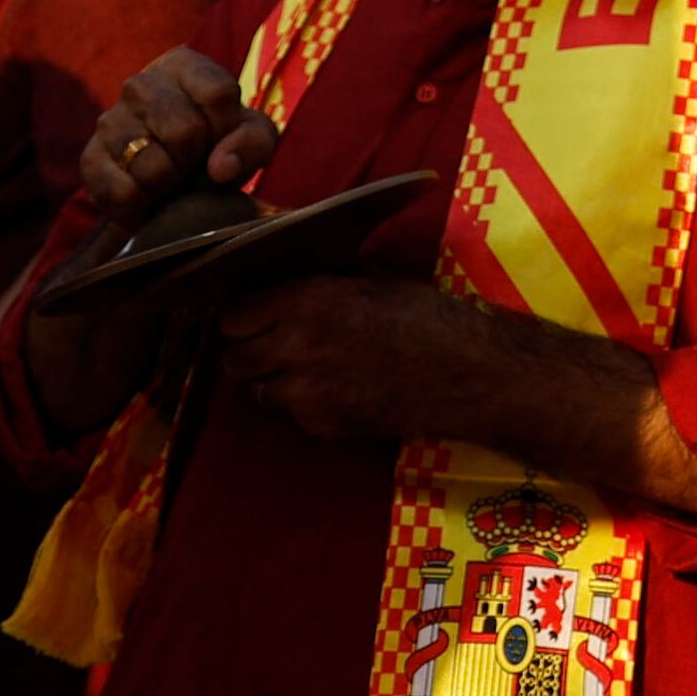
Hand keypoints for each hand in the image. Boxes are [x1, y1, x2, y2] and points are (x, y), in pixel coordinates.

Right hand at [73, 46, 280, 228]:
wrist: (170, 180)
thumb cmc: (217, 146)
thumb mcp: (251, 137)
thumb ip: (252, 143)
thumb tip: (221, 167)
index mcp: (183, 65)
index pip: (217, 93)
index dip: (227, 129)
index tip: (222, 141)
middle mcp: (141, 84)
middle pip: (185, 131)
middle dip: (198, 161)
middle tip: (194, 166)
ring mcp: (110, 120)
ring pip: (153, 166)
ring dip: (171, 186)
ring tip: (172, 179)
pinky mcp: (90, 158)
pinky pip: (124, 193)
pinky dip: (144, 205)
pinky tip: (148, 194)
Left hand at [215, 274, 488, 446]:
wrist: (464, 371)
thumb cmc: (423, 315)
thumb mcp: (370, 278)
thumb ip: (320, 278)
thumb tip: (285, 270)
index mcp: (307, 300)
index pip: (232, 315)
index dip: (241, 316)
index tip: (253, 315)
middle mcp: (297, 345)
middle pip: (234, 356)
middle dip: (248, 350)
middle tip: (273, 343)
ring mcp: (306, 392)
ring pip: (258, 389)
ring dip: (273, 379)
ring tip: (307, 367)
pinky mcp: (321, 425)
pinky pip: (291, 414)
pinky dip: (303, 405)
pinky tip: (335, 389)